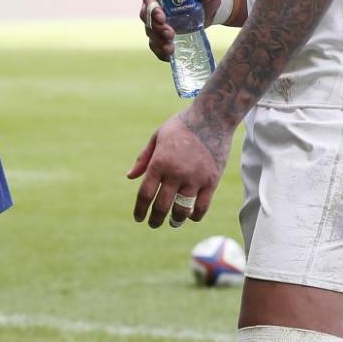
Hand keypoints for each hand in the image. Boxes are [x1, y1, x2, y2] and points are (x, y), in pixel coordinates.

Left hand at [127, 106, 231, 228]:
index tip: (138, 218)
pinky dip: (195, 215)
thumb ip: (143, 158)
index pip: (145, 194)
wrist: (212, 117)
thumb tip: (130, 177)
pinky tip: (191, 216)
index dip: (140, 210)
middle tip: (153, 224)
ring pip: (182, 209)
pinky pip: (202, 205)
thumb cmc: (182, 125)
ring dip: (175, 220)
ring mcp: (195, 177)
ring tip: (173, 223)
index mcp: (159, 163)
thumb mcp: (157, 136)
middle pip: (161, 206)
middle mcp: (175, 173)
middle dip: (155, 219)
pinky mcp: (211, 180)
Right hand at [139, 0, 219, 62]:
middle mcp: (155, 6)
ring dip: (158, 42)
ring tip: (170, 49)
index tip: (162, 18)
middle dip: (156, 28)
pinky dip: (160, 51)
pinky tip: (169, 56)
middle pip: (146, 17)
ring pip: (150, 32)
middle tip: (170, 34)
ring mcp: (157, 22)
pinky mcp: (162, 35)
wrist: (210, 8)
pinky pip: (156, 44)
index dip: (152, 8)